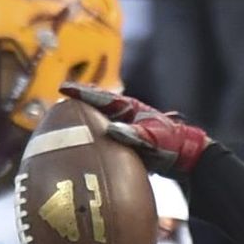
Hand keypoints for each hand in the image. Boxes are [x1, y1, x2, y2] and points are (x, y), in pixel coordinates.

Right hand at [60, 83, 213, 175]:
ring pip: (98, 118)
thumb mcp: (153, 138)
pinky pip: (102, 133)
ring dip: (81, 116)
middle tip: (57, 99)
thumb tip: (111, 130)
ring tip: (61, 118)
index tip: (63, 88)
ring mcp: (124, 125)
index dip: (82, 92)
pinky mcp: (124, 138)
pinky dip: (90, 134)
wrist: (185, 155)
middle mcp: (125, 114)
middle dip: (77, 100)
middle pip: (96, 104)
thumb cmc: (171, 143)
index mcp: (130, 108)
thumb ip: (135, 134)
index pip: (101, 97)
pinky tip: (79, 141)